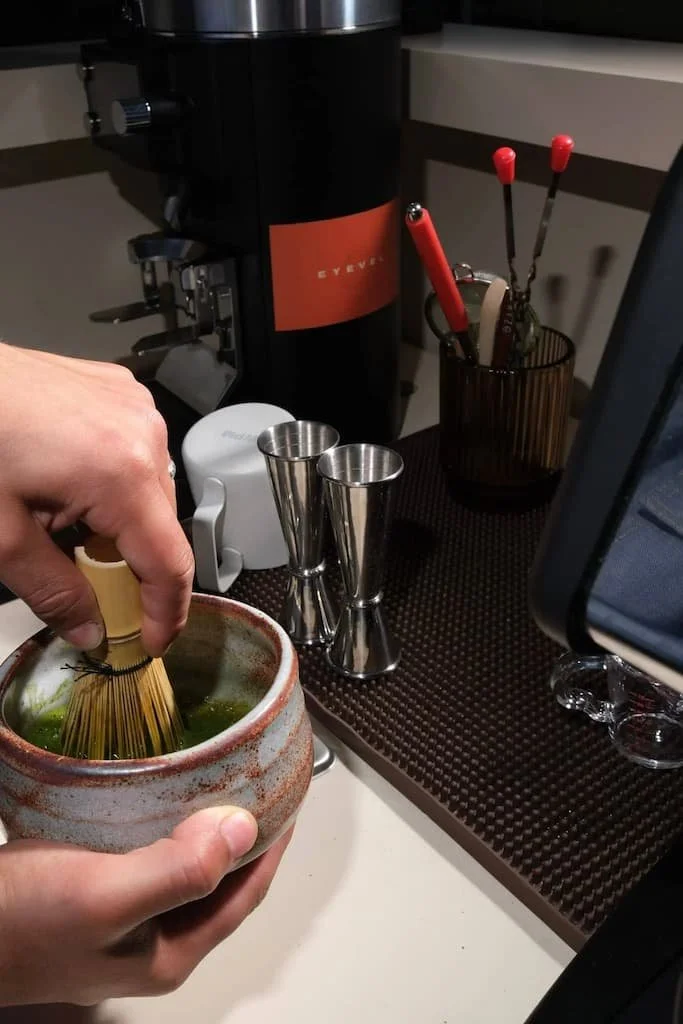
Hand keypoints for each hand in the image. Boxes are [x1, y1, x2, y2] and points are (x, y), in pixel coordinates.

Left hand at [0, 343, 193, 655]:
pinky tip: (71, 485)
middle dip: (132, 566)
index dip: (167, 613)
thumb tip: (88, 629)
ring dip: (121, 521)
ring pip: (151, 489)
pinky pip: (137, 451)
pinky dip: (114, 482)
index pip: (170, 563)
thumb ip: (52, 591)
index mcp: (122, 473)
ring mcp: (135, 406)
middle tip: (88, 586)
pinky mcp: (120, 391)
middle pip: (162, 526)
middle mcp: (143, 433)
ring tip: (65, 523)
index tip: (152, 641)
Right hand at [0, 806, 292, 1005]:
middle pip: (222, 882)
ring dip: (206, 826)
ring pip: (187, 867)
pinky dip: (167, 825)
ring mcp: (123, 923)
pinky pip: (151, 856)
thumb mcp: (107, 895)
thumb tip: (244, 830)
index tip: (291, 796)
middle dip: (246, 834)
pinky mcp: (95, 898)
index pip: (247, 894)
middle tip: (259, 779)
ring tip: (220, 779)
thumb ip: (180, 870)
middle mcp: (153, 942)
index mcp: (169, 953)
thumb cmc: (20, 923)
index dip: (274, 844)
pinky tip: (160, 797)